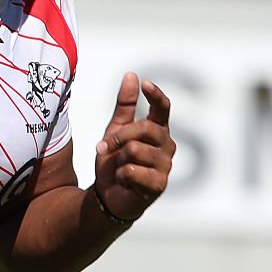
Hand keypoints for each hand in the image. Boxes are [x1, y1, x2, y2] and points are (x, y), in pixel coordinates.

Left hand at [94, 73, 174, 221]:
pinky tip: (123, 181)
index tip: (145, 83)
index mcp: (157, 131)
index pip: (163, 109)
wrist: (107, 195)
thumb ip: (125, 106)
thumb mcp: (115, 131)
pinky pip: (132, 171)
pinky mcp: (158, 185)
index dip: (156, 95)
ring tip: (118, 168)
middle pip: (144, 129)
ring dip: (117, 160)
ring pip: (135, 150)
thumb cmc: (115, 162)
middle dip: (119, 137)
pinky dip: (120, 176)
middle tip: (105, 147)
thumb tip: (132, 75)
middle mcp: (166, 146)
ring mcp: (165, 166)